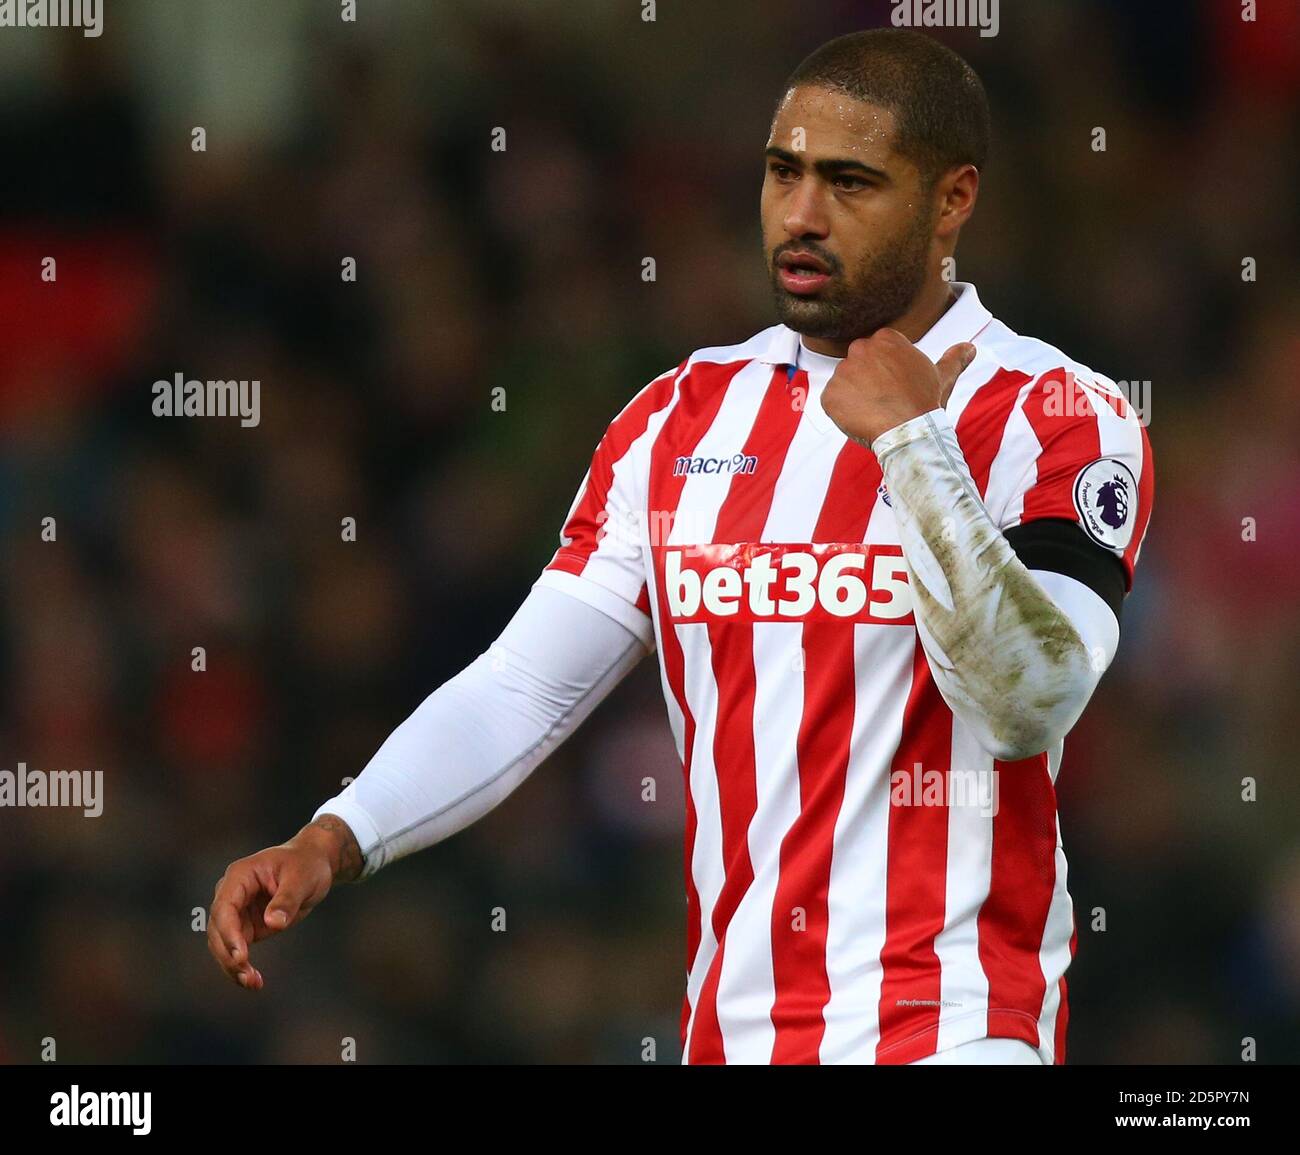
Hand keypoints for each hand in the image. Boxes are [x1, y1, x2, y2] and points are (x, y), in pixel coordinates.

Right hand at [207, 817, 358, 989]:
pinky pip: (237, 949)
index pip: (224, 907)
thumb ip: (287, 900)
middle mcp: (231, 894)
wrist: (312, 863)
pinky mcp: (246, 926)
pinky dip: (242, 966)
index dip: (229, 933)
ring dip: (233, 966)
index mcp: (240, 876)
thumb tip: (273, 923)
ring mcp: (236, 911)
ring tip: (252, 983)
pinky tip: (254, 982)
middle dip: (229, 955)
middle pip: (218, 929)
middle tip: (247, 976)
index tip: (241, 955)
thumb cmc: (306, 864)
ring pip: (223, 943)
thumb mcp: (302, 878)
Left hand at [821, 329, 975, 448]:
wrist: (908, 432)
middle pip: (859, 365)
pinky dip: (842, 411)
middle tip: (885, 400)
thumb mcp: (942, 377)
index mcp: (885, 338)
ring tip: (875, 411)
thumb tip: (969, 347)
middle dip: (868, 381)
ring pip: (845, 383)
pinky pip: (832, 401)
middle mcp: (860, 348)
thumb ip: (954, 358)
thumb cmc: (925, 403)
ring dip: (855, 395)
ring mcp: (842, 371)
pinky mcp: (829, 395)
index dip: (886, 373)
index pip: (878, 352)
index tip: (896, 387)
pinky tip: (861, 419)